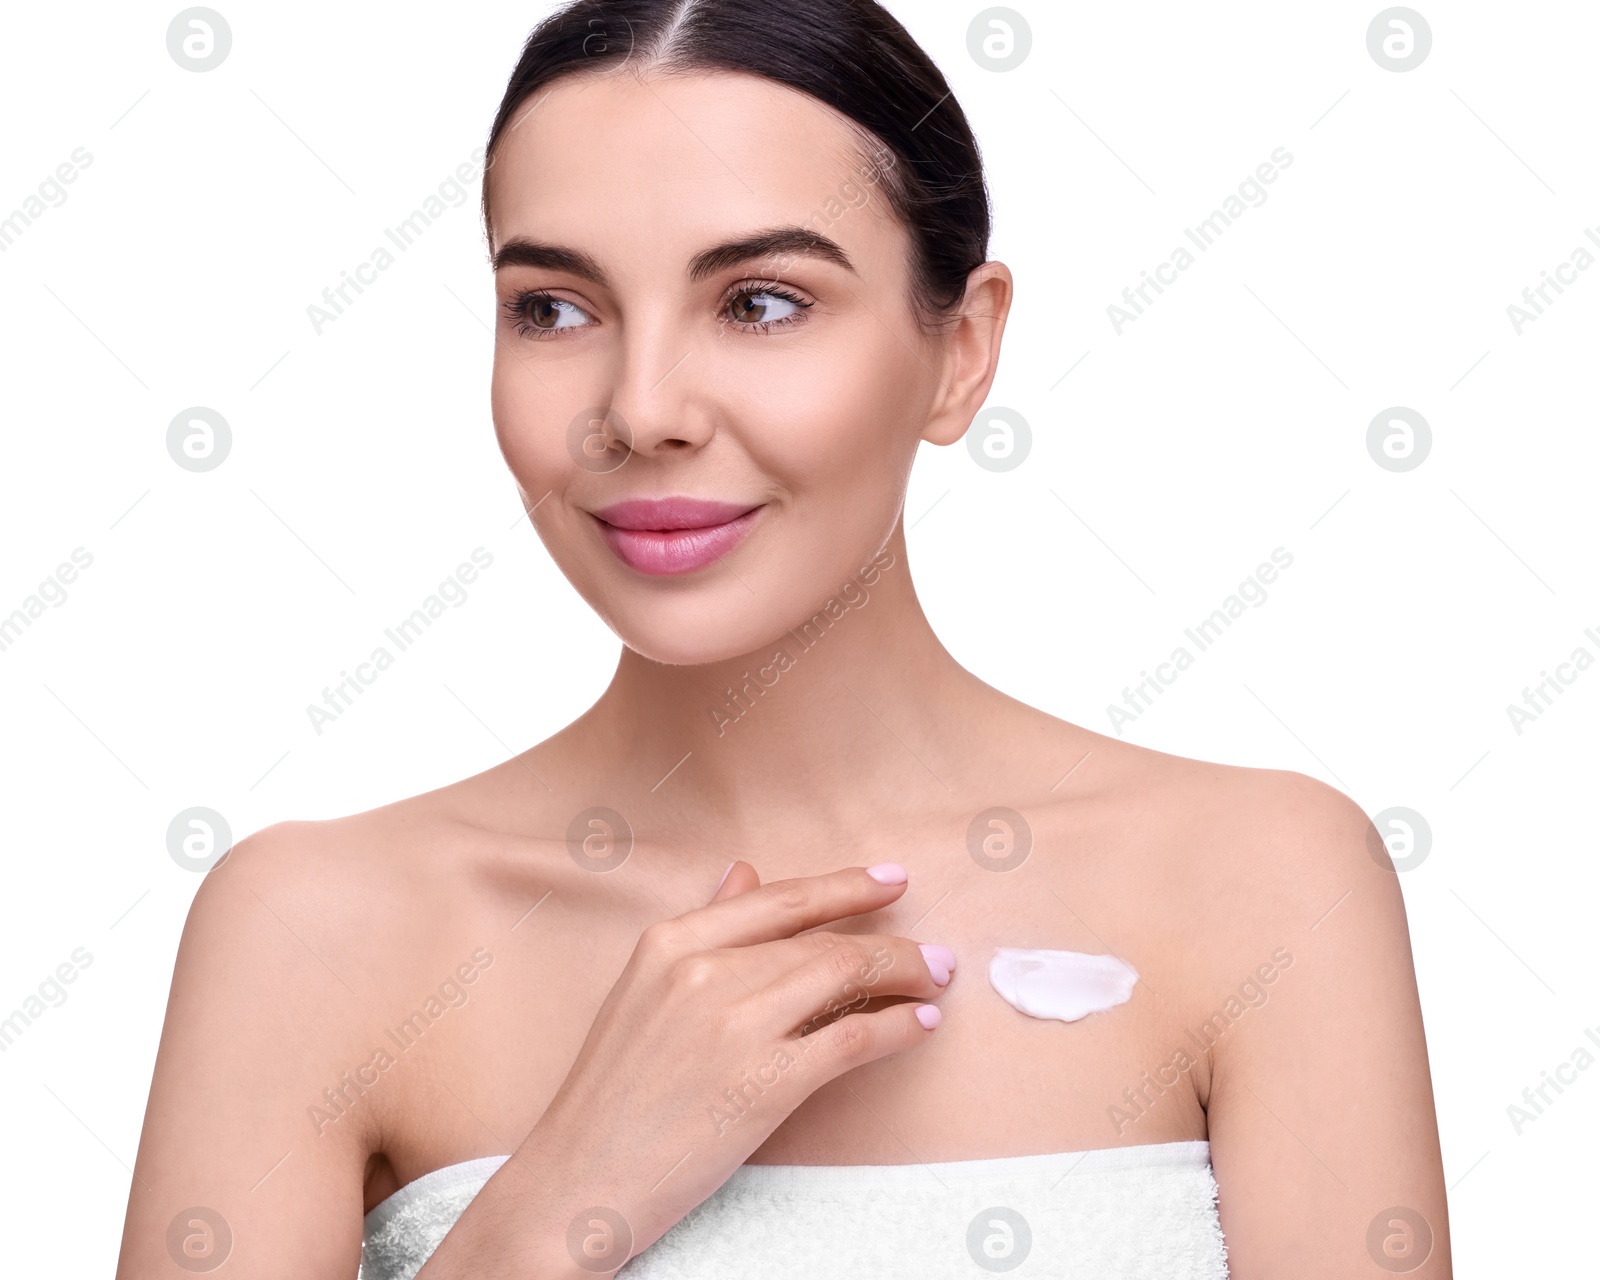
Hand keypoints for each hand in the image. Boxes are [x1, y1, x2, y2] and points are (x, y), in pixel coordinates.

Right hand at [529, 861, 953, 1267]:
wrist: (578, 1177)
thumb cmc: (611, 1091)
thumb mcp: (641, 990)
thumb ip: (700, 928)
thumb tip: (743, 871)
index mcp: (669, 942)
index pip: (780, 899)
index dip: (846, 886)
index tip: (892, 880)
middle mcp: (703, 972)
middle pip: (822, 941)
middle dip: (890, 944)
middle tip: (931, 954)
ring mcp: (734, 1026)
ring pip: (843, 977)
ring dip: (903, 977)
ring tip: (932, 982)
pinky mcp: (762, 1083)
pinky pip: (850, 1038)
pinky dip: (896, 1028)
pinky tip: (919, 1025)